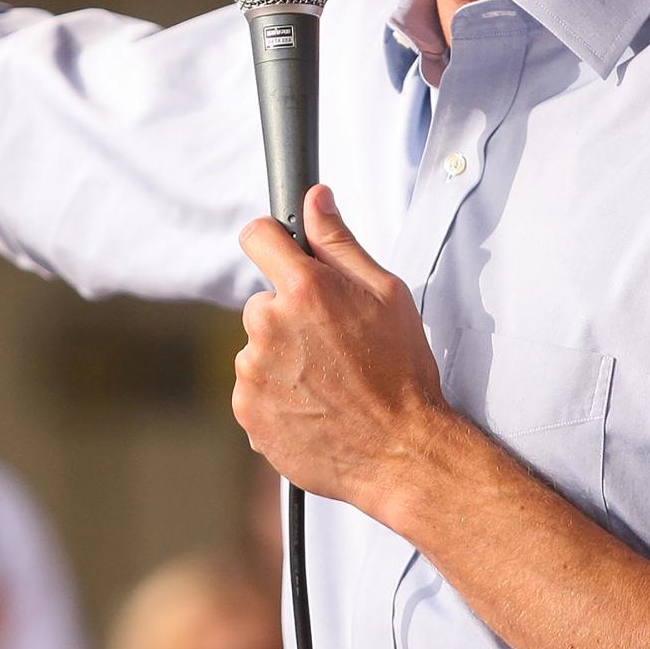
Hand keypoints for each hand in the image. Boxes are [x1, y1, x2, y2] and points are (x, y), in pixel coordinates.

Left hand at [234, 185, 452, 520]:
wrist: (401, 450)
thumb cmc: (402, 372)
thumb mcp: (386, 293)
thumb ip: (339, 241)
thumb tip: (315, 198)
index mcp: (304, 290)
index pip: (257, 236)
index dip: (272, 241)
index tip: (282, 253)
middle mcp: (270, 327)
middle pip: (262, 302)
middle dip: (289, 315)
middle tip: (331, 343)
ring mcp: (254, 372)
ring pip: (257, 348)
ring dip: (282, 358)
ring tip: (328, 380)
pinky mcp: (247, 411)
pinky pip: (253, 389)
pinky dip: (275, 395)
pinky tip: (314, 404)